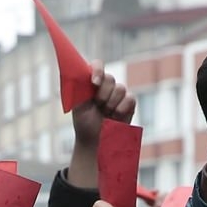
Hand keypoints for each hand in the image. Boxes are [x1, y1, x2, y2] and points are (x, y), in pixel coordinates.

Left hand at [69, 62, 135, 187]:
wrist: (94, 141)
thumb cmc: (84, 122)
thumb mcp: (77, 105)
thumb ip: (80, 88)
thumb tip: (82, 73)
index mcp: (93, 81)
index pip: (98, 65)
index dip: (98, 71)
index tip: (94, 83)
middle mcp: (106, 85)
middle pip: (110, 78)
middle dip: (102, 95)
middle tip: (98, 107)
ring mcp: (118, 93)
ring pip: (120, 88)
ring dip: (111, 104)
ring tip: (105, 114)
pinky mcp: (129, 103)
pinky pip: (129, 99)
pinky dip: (121, 109)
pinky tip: (115, 117)